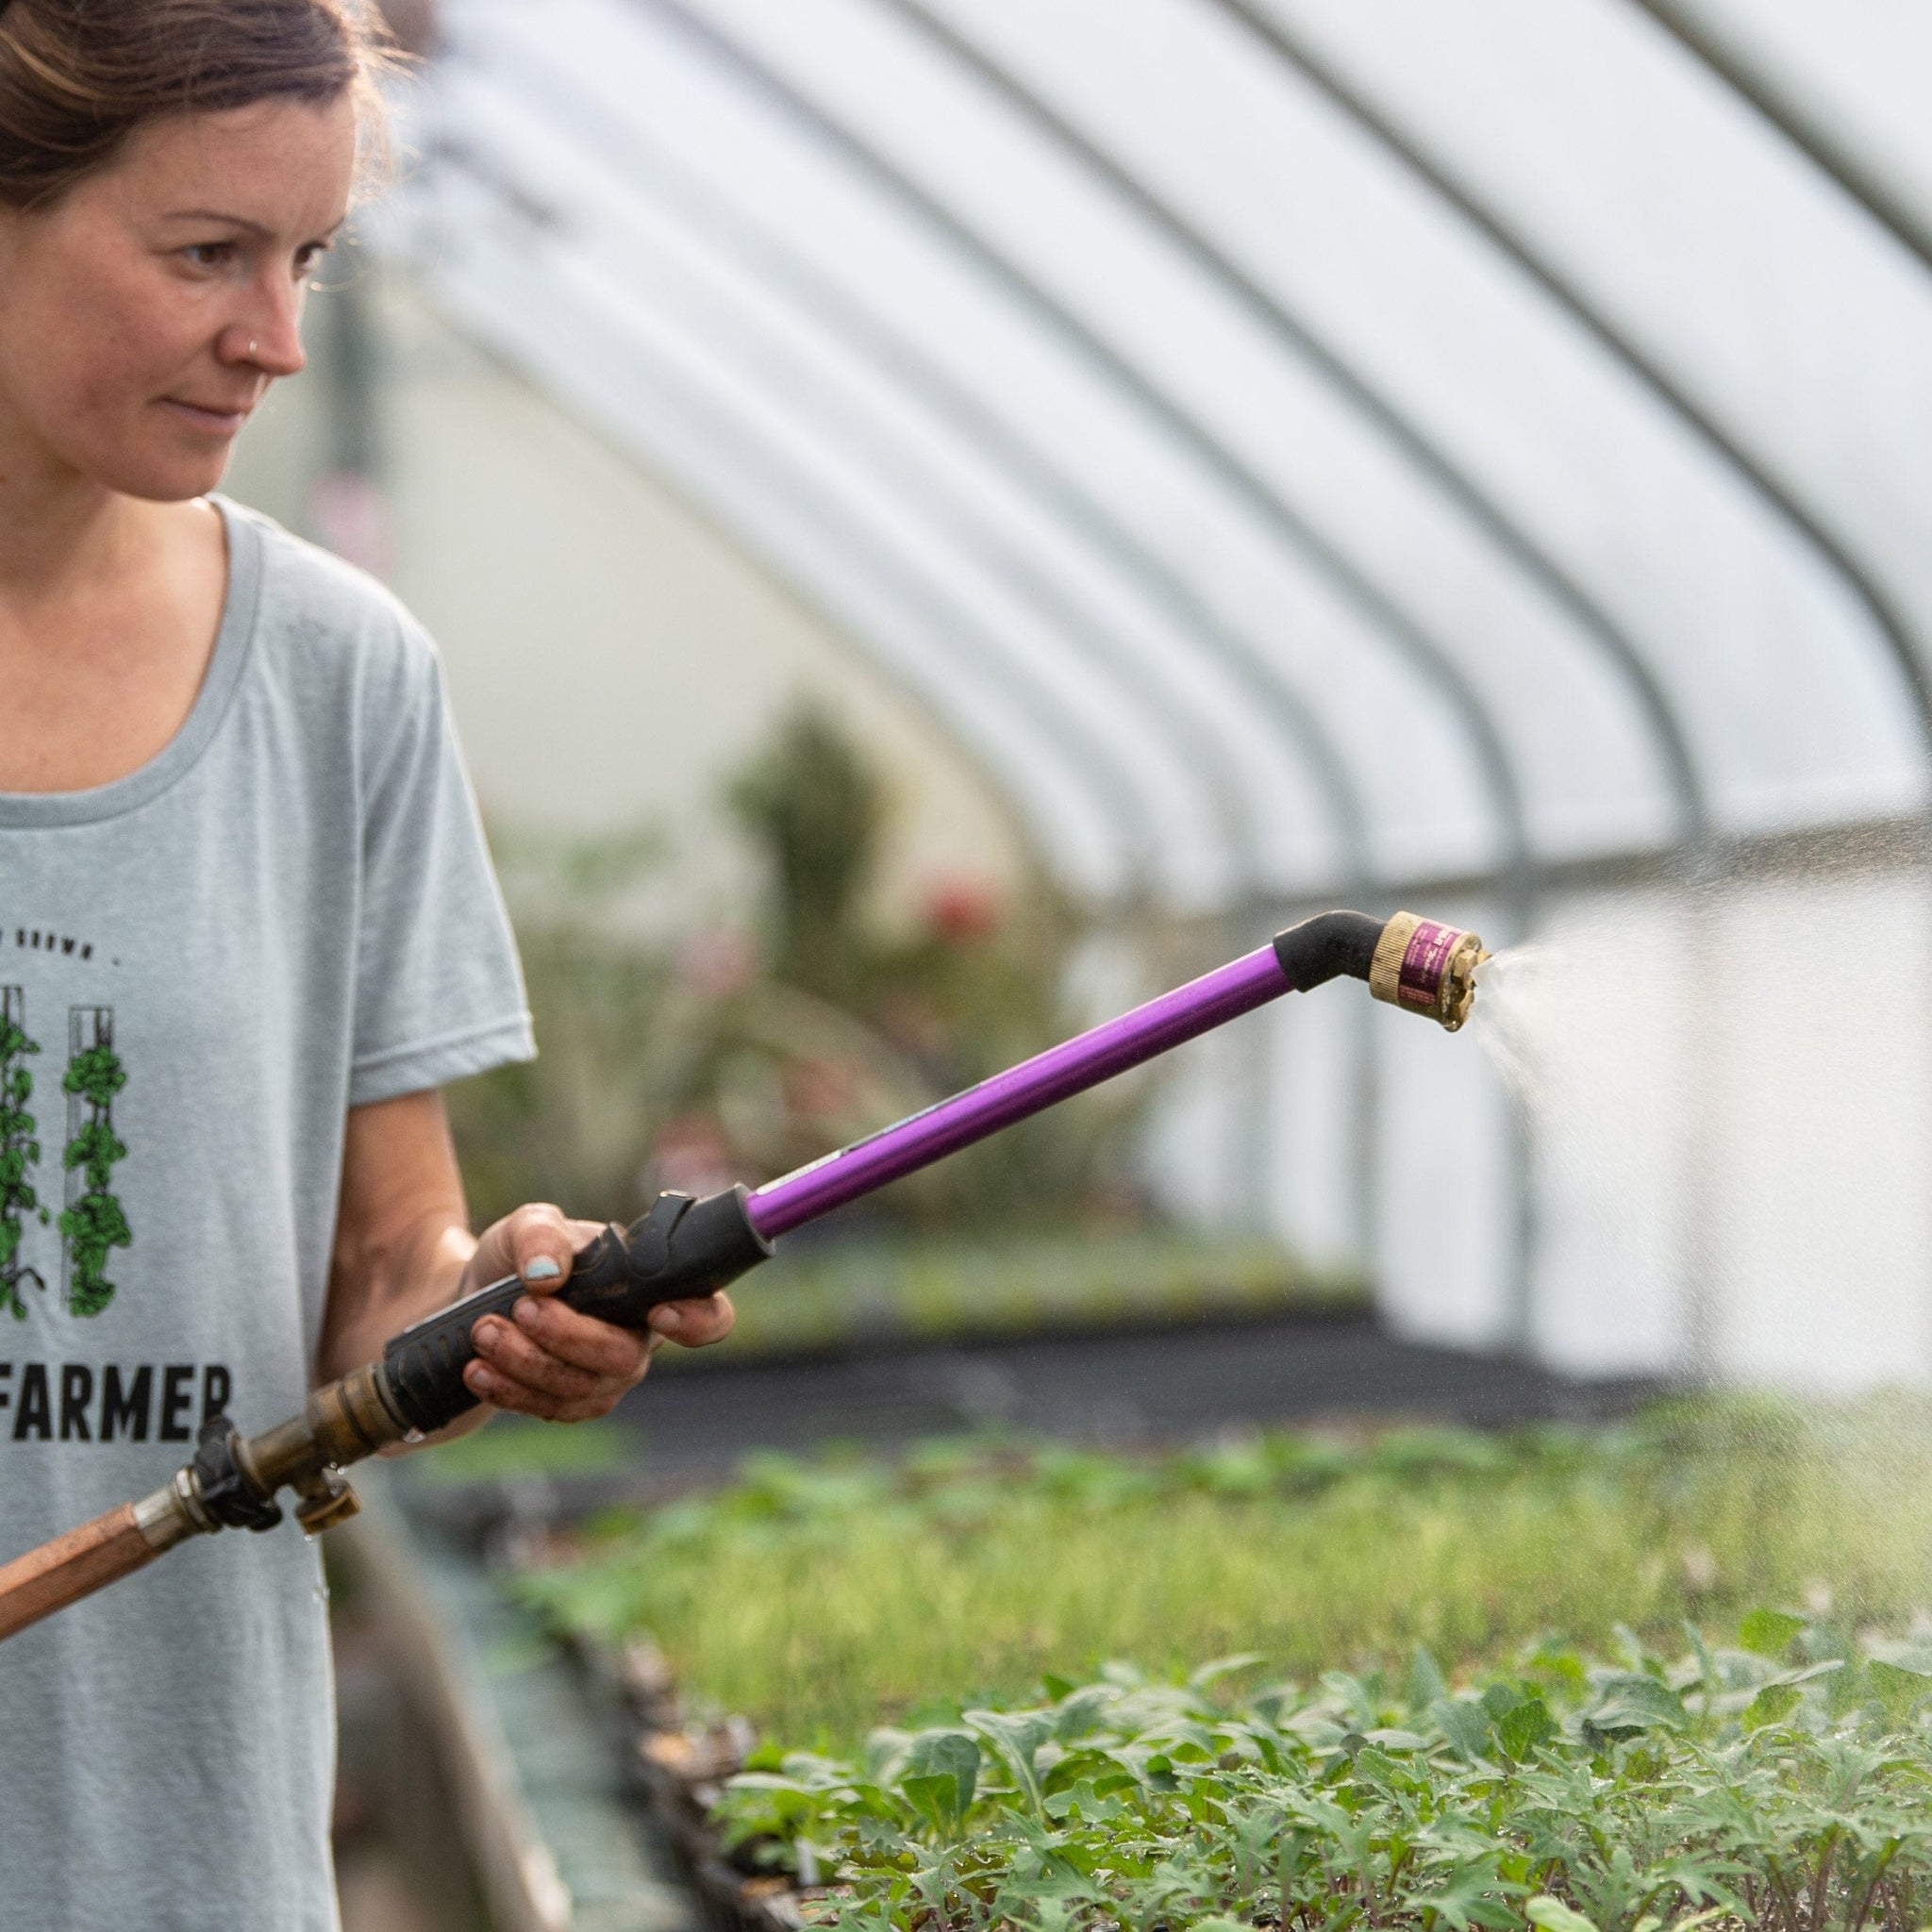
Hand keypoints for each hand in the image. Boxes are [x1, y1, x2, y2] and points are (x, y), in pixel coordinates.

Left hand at [458, 1203, 736, 1421]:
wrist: (472, 1294)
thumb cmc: (519, 1255)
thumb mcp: (524, 1225)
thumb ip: (540, 1235)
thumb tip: (547, 1274)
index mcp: (650, 1289)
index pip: (709, 1315)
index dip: (698, 1321)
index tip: (659, 1313)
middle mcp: (639, 1338)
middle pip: (625, 1358)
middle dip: (569, 1338)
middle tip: (519, 1308)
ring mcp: (606, 1378)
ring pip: (584, 1390)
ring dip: (528, 1363)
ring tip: (484, 1332)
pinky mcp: (568, 1404)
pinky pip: (551, 1410)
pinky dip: (511, 1390)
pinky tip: (477, 1369)